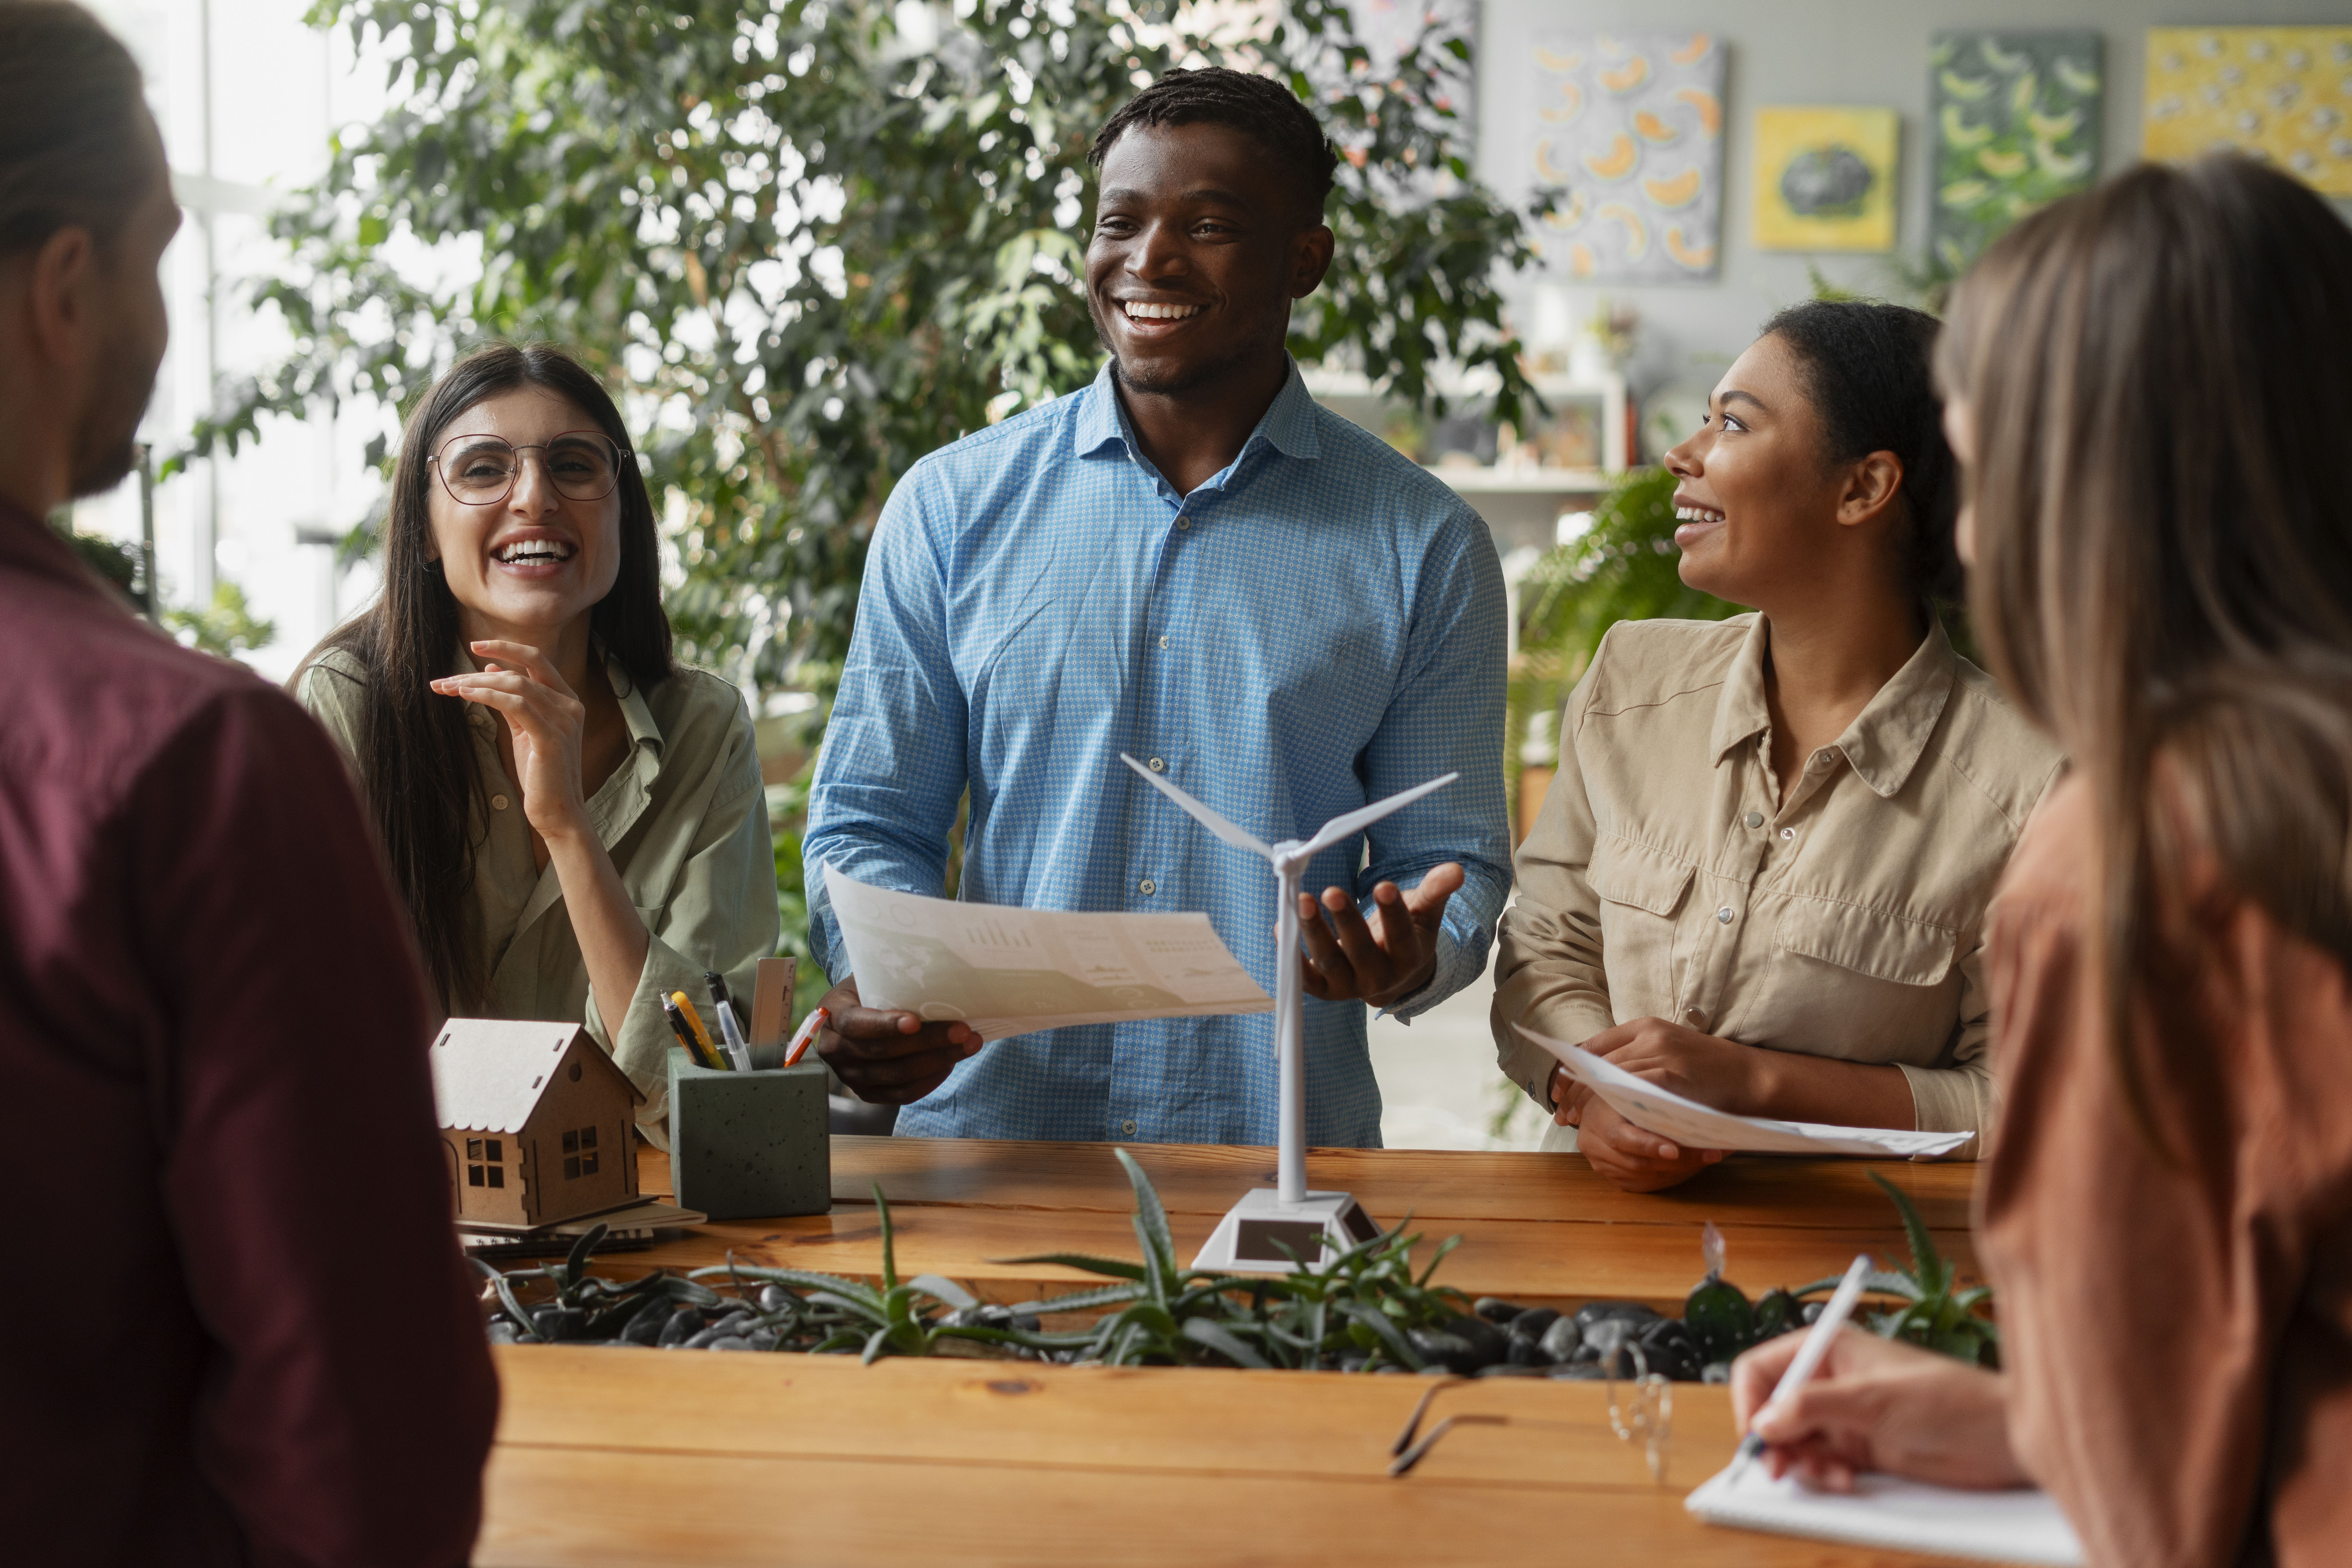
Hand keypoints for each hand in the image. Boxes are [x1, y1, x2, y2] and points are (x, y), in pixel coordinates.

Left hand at [429, 639, 590, 842]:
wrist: (558, 812)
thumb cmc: (541, 775)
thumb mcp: (526, 731)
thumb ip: (515, 701)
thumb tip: (493, 671)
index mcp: (567, 701)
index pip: (537, 661)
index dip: (507, 649)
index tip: (475, 646)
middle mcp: (570, 706)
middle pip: (524, 670)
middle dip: (482, 669)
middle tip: (447, 678)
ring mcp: (563, 721)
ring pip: (516, 685)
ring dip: (476, 683)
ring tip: (448, 688)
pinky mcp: (550, 738)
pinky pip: (516, 705)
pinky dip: (488, 696)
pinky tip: (465, 695)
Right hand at [814, 974, 981, 1104]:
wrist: (860, 1009)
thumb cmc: (872, 986)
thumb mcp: (873, 975)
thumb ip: (893, 979)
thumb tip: (940, 977)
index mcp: (831, 1013)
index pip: (854, 1024)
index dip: (884, 1025)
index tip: (915, 1021)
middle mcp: (834, 1048)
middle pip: (882, 1053)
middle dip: (928, 1042)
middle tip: (963, 1031)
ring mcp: (849, 1075)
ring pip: (896, 1077)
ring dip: (938, 1061)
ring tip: (969, 1044)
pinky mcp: (867, 1093)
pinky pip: (902, 1095)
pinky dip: (930, 1080)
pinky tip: (951, 1063)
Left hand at [1295, 862, 1462, 1008]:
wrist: (1392, 973)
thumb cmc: (1407, 935)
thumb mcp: (1424, 913)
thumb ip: (1435, 891)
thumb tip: (1455, 870)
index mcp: (1409, 958)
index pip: (1402, 935)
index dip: (1393, 912)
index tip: (1383, 885)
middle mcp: (1381, 977)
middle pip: (1362, 951)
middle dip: (1346, 921)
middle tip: (1331, 891)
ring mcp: (1351, 986)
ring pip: (1331, 962)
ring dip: (1313, 932)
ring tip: (1301, 901)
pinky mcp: (1327, 989)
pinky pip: (1307, 979)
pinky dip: (1293, 957)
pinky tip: (1282, 928)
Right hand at [1575, 1096, 1726, 1189]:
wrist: (1604, 1104)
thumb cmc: (1625, 1089)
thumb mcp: (1635, 1082)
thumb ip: (1652, 1089)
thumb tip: (1684, 1106)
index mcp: (1596, 1119)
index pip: (1621, 1138)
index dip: (1649, 1145)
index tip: (1675, 1150)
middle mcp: (1595, 1146)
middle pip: (1639, 1163)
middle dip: (1678, 1160)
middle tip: (1711, 1153)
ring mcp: (1604, 1166)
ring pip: (1646, 1177)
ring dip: (1681, 1170)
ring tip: (1710, 1156)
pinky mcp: (1616, 1178)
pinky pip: (1647, 1185)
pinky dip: (1672, 1177)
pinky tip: (1693, 1165)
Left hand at [1579, 1015, 1768, 1113]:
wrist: (1751, 1077)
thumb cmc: (1707, 1067)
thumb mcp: (1667, 1049)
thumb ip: (1635, 1055)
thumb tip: (1594, 1073)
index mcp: (1646, 1025)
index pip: (1594, 1046)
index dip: (1571, 1070)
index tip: (1558, 1090)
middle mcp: (1649, 1036)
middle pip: (1597, 1065)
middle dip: (1576, 1091)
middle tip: (1563, 1114)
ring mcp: (1660, 1056)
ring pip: (1610, 1080)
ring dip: (1589, 1103)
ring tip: (1576, 1122)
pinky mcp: (1669, 1079)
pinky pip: (1630, 1094)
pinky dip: (1613, 1109)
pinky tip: (1602, 1123)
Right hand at [1730, 1327, 2025, 1491]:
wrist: (2001, 1439)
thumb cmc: (1949, 1400)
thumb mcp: (1874, 1400)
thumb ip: (1812, 1406)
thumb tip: (1764, 1422)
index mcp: (1828, 1349)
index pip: (1762, 1369)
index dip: (1750, 1402)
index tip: (1756, 1436)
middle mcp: (1830, 1380)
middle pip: (1772, 1409)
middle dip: (1773, 1440)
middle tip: (1780, 1469)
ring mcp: (1844, 1416)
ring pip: (1793, 1441)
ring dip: (1801, 1462)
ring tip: (1828, 1475)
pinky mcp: (1860, 1448)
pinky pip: (1821, 1462)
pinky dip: (1824, 1475)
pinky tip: (1845, 1479)